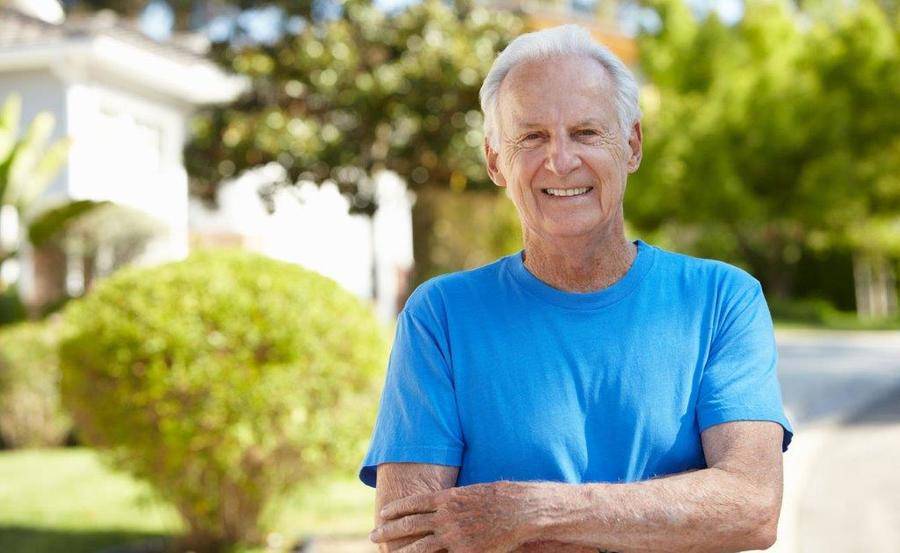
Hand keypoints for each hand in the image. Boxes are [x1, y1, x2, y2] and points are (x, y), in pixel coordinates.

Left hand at [370, 481, 539, 552]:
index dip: (396, 508)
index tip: (383, 513)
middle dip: (389, 530)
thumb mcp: (473, 492)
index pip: (414, 503)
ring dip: (401, 551)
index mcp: (448, 498)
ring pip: (420, 546)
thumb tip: (442, 505)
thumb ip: (455, 501)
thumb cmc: (501, 499)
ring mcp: (454, 535)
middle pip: (410, 523)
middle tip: (373, 535)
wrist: (520, 510)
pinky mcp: (464, 552)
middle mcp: (446, 516)